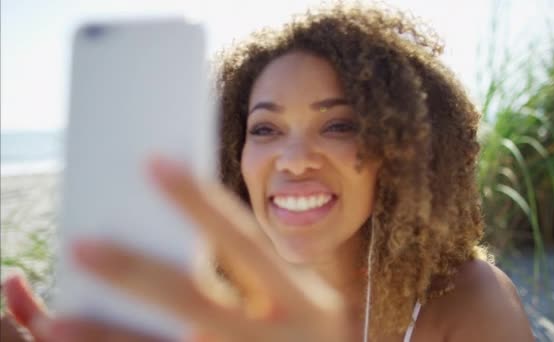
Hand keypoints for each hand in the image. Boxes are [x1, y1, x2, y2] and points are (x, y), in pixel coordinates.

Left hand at [4, 158, 350, 341]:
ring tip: (58, 321)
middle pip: (195, 299)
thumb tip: (187, 242)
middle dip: (136, 272)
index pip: (245, 242)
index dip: (199, 202)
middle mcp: (277, 335)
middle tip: (81, 244)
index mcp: (304, 301)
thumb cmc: (314, 339)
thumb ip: (261, 280)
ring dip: (111, 336)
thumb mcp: (304, 305)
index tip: (154, 162)